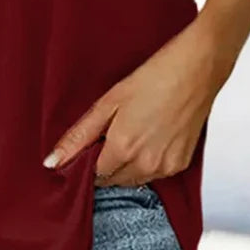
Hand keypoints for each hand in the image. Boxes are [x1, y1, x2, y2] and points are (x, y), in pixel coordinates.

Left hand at [43, 16, 231, 185]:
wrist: (197, 69)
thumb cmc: (153, 77)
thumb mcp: (109, 101)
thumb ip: (79, 135)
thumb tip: (52, 162)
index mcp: (123, 149)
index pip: (93, 176)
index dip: (87, 161)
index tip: (89, 145)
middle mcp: (145, 165)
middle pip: (113, 181)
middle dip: (105, 164)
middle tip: (109, 134)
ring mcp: (166, 167)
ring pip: (134, 180)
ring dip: (125, 166)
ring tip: (130, 132)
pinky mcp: (182, 164)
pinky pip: (155, 174)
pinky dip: (146, 163)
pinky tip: (148, 137)